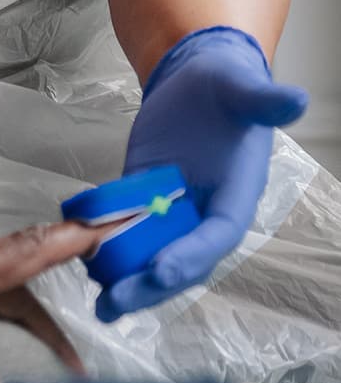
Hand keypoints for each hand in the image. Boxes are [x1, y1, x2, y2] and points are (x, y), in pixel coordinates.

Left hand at [97, 25, 307, 321]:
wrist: (198, 78)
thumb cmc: (227, 86)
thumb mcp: (243, 90)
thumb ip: (263, 101)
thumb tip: (298, 98)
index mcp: (235, 196)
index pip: (215, 236)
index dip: (191, 255)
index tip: (161, 270)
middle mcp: (205, 212)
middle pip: (181, 259)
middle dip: (150, 284)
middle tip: (114, 303)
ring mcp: (173, 207)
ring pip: (152, 252)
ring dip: (127, 278)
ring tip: (100, 302)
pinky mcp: (144, 193)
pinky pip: (127, 225)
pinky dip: (108, 242)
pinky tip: (85, 257)